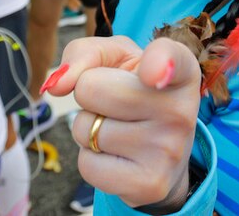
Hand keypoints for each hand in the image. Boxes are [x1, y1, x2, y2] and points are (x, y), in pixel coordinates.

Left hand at [46, 36, 201, 208]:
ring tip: (119, 129)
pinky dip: (90, 159)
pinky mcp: (149, 185)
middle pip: (91, 88)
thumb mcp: (115, 59)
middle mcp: (181, 109)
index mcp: (181, 70)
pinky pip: (87, 164)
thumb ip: (84, 54)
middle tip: (115, 104)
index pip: (171, 59)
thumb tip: (56, 86)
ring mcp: (168, 150)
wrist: (162, 153)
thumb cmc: (133, 91)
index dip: (159, 62)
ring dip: (89, 128)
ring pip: (84, 128)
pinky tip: (118, 156)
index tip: (150, 74)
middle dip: (88, 94)